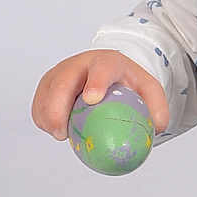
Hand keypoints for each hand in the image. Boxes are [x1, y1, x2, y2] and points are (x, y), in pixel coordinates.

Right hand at [31, 50, 170, 140]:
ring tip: (60, 134)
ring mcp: (60, 72)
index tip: (91, 100)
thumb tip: (155, 128)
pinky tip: (55, 130)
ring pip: (46, 92)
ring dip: (47, 115)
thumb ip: (157, 108)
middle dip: (58, 106)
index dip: (95, 82)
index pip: (101, 68)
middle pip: (63, 81)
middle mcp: (80, 64)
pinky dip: (42, 118)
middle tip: (62, 132)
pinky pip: (38, 103)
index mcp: (107, 62)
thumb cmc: (127, 83)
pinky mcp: (47, 84)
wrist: (108, 72)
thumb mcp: (148, 90)